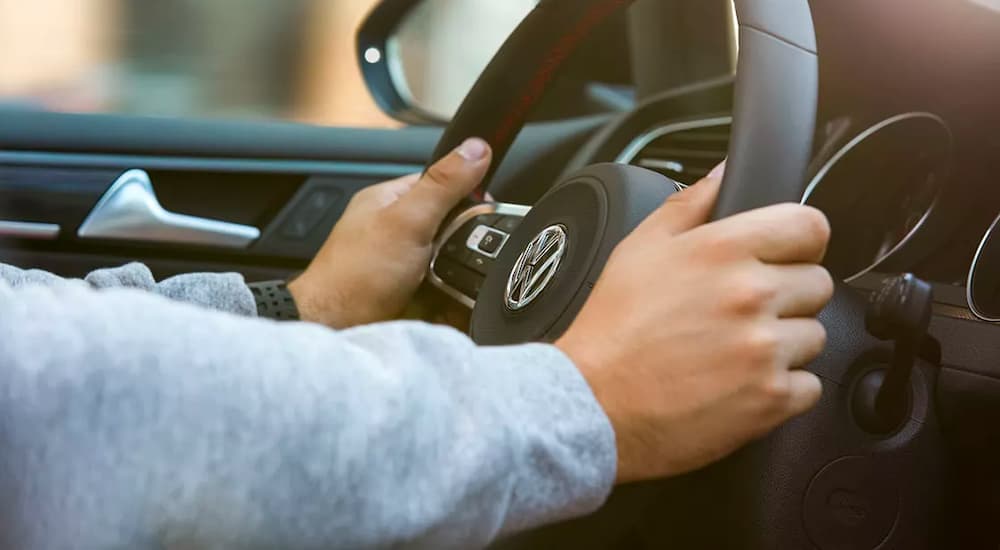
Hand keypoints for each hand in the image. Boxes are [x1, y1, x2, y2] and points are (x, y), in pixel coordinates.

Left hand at [290, 138, 491, 328]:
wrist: (335, 329)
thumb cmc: (355, 276)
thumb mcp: (408, 220)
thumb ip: (443, 185)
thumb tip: (475, 149)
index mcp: (388, 200)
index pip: (439, 181)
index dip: (465, 192)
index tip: (482, 208)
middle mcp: (393, 229)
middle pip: (449, 223)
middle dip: (463, 240)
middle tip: (458, 253)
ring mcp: (401, 262)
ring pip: (450, 259)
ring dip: (459, 272)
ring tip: (449, 281)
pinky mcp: (408, 293)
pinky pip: (444, 290)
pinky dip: (452, 298)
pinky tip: (450, 303)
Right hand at [556, 163, 834, 483]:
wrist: (594, 404)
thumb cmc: (611, 329)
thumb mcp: (638, 248)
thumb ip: (691, 203)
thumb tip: (725, 172)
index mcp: (723, 250)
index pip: (810, 226)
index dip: (799, 241)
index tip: (785, 256)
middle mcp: (752, 295)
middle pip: (818, 284)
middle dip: (788, 296)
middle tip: (743, 313)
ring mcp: (765, 350)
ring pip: (814, 336)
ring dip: (785, 344)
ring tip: (734, 352)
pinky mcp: (770, 399)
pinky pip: (809, 387)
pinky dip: (782, 389)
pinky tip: (740, 384)